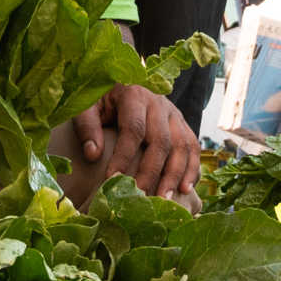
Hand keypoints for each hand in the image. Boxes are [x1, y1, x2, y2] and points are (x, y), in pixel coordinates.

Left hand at [71, 84, 201, 206]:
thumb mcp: (88, 105)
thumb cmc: (102, 99)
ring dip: (174, 175)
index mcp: (133, 94)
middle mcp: (159, 103)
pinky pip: (193, 147)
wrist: (122, 81)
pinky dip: (192, 169)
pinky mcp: (182, 124)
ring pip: (181, 146)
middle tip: (140, 196)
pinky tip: (184, 190)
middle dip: (151, 171)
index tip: (112, 179)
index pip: (133, 128)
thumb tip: (92, 155)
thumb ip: (88, 126)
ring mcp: (174, 113)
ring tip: (164, 199)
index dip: (124, 156)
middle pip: (161, 140)